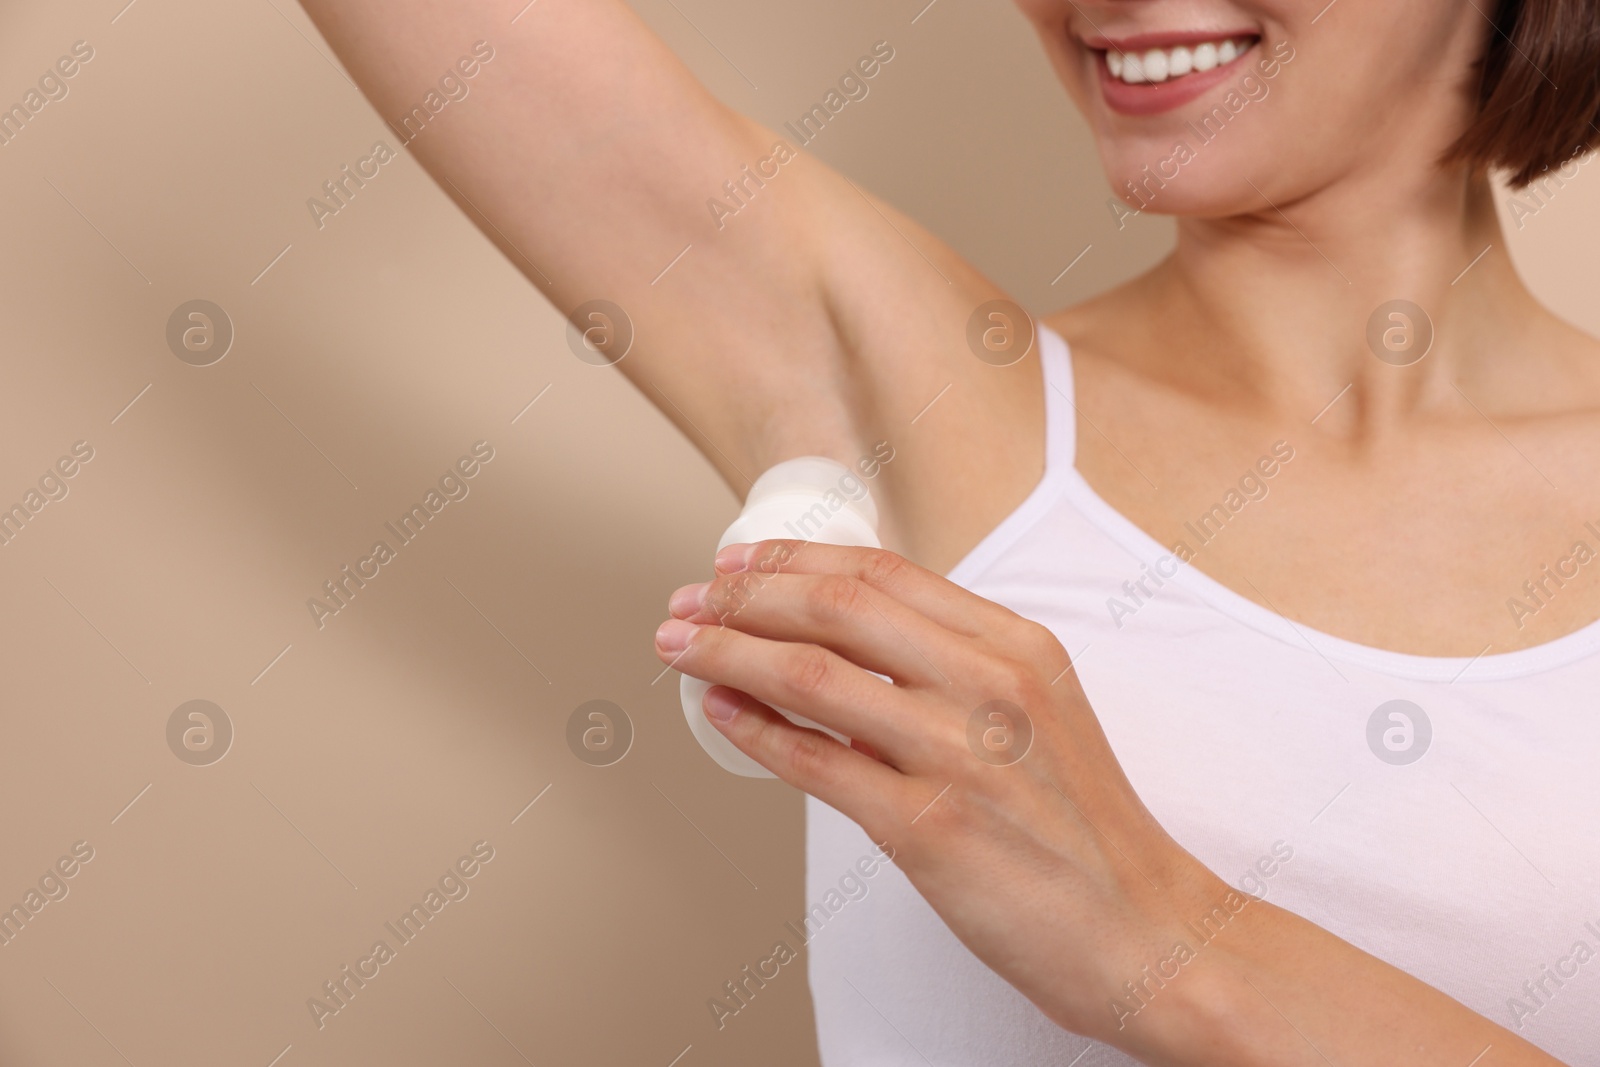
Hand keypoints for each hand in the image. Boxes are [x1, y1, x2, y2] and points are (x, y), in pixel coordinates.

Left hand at [654, 538, 1229, 1054]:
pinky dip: (755, 730)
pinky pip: (817, 763)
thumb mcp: (1043, 710)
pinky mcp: (929, 827)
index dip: (794, 559)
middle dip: (745, 595)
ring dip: (729, 653)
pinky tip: (720, 711)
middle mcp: (989, 685)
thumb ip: (962, 664)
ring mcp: (958, 754)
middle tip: (691, 598)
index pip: (883, 572)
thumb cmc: (1086, 829)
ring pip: (812, 676)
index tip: (739, 562)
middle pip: (837, 607)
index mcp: (1015, 647)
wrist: (1146, 929)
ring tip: (681, 645)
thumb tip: (855, 636)